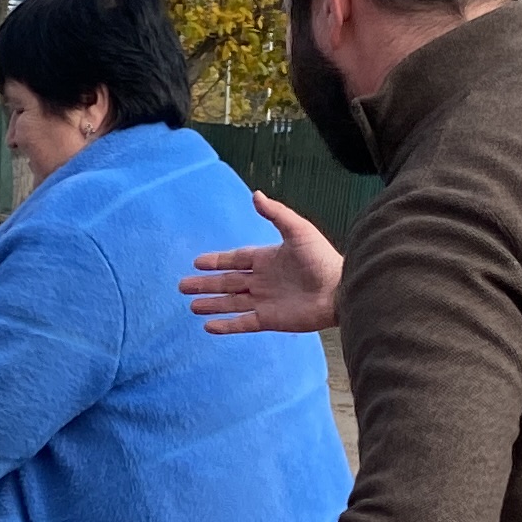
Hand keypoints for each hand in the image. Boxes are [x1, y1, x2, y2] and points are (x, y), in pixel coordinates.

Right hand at [181, 191, 346, 335]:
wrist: (340, 290)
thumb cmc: (322, 259)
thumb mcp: (298, 230)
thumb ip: (276, 214)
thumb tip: (255, 194)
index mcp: (267, 259)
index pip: (236, 259)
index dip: (217, 261)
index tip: (197, 263)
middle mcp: (263, 281)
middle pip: (227, 282)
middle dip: (205, 284)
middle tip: (182, 286)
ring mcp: (265, 301)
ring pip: (231, 303)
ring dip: (212, 304)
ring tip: (191, 305)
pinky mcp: (269, 320)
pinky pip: (242, 323)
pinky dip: (226, 325)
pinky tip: (208, 326)